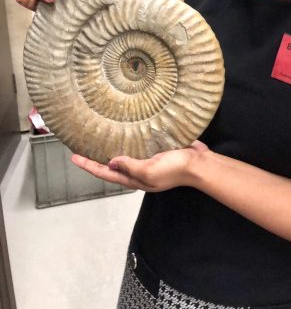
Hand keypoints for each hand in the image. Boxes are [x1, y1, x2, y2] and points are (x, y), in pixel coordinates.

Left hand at [71, 140, 208, 191]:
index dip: (89, 165)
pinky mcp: (157, 148)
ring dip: (110, 147)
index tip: (73, 157)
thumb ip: (130, 167)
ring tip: (97, 137)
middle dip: (96, 158)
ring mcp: (148, 160)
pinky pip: (137, 144)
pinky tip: (123, 130)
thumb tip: (109, 162)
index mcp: (135, 178)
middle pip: (112, 165)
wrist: (199, 163)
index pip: (105, 173)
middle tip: (81, 146)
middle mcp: (138, 170)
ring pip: (124, 154)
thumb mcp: (149, 171)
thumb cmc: (174, 169)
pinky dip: (127, 139)